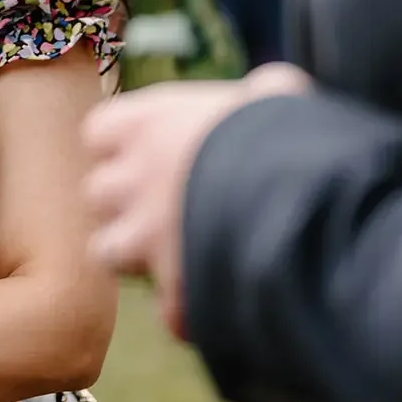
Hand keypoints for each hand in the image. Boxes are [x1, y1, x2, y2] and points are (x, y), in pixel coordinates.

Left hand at [83, 63, 312, 338]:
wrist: (304, 206)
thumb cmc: (290, 136)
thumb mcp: (278, 97)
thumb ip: (262, 93)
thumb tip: (272, 91)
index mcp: (149, 126)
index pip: (99, 132)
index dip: (122, 144)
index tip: (151, 149)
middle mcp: (134, 182)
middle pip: (98, 194)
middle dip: (124, 202)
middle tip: (167, 205)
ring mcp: (147, 240)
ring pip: (108, 251)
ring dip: (139, 256)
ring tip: (182, 253)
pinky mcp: (174, 291)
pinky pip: (167, 309)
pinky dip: (187, 311)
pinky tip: (218, 303)